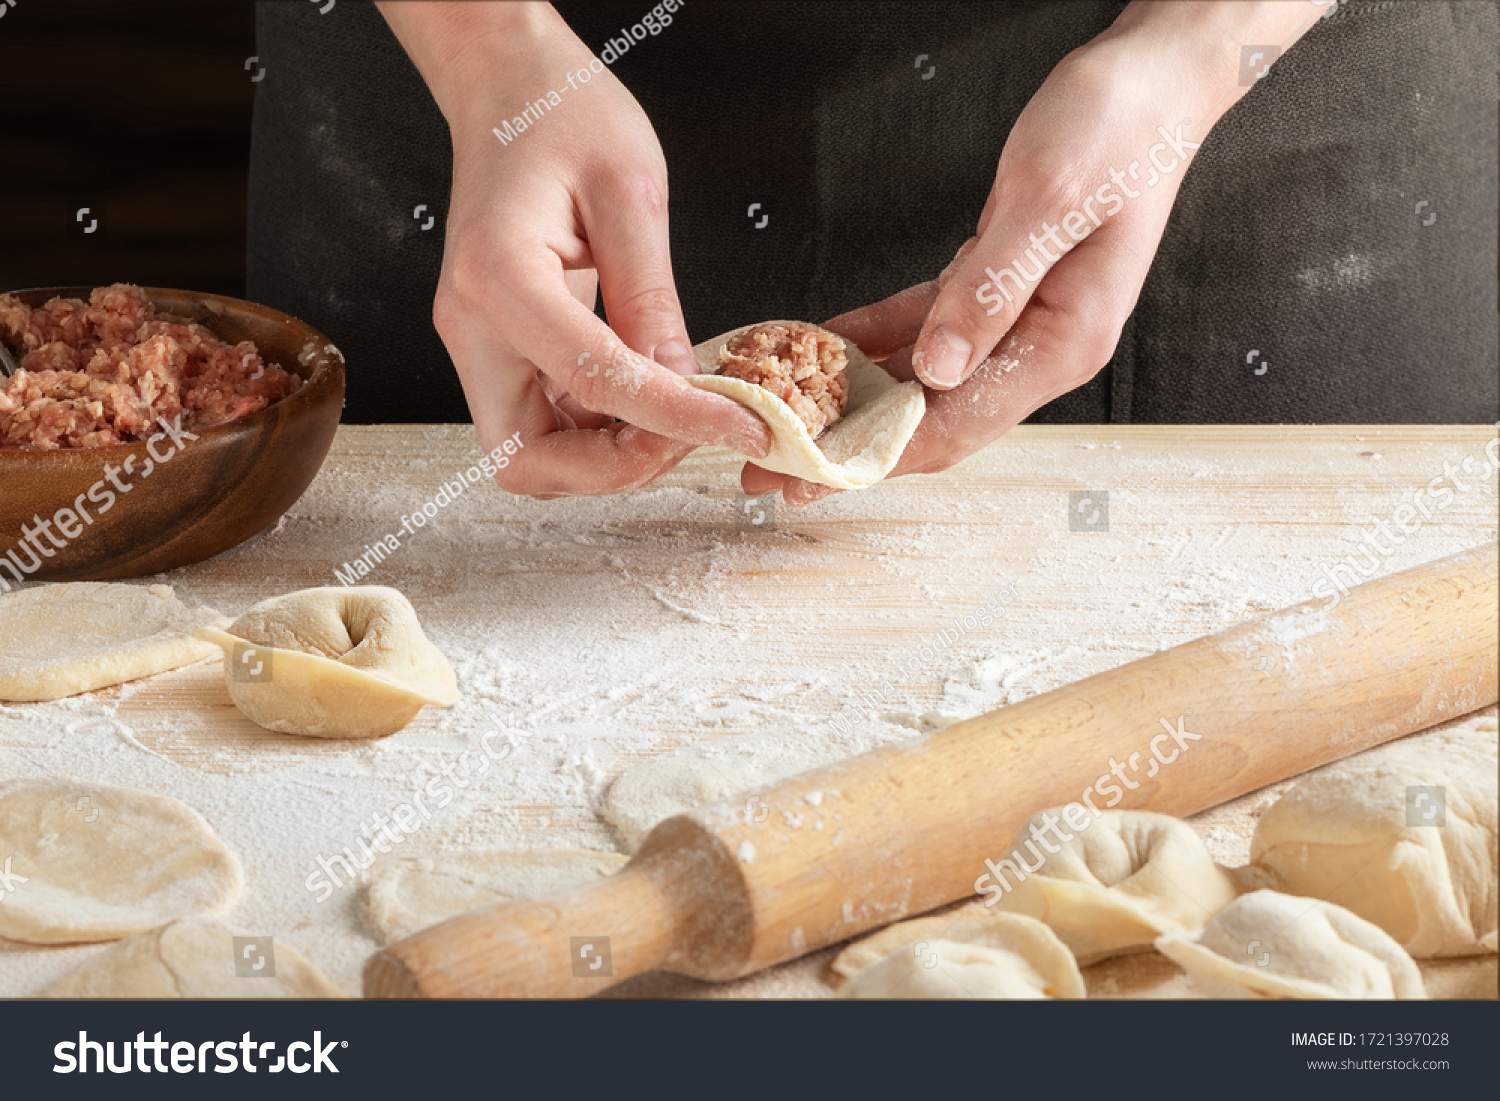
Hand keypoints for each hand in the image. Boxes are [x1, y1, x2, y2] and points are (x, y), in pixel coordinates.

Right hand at [379, 2, 770, 496]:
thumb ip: (652, 296)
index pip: (590, 379)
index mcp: (498, 278)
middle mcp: (473, 327)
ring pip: (535, 456)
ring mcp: (479, 345)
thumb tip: (682, 380)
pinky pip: (547, 423)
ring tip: (678, 409)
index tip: (741, 426)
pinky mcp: (500, 351)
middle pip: (527, 460)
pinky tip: (652, 389)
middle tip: (689, 429)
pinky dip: (603, 428)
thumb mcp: (631, 190)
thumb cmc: (559, 115)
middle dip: (615, 465)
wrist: (506, 90)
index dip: (673, 417)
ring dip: (611, 454)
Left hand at [745, 0, 1325, 505]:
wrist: (1153, 78)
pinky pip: (923, 325)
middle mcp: (1042, 344)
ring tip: (786, 418)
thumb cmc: (1119, 129)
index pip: (958, 424)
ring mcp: (1020, 319)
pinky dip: (873, 338)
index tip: (813, 475)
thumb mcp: (1047, 202)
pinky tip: (822, 346)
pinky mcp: (998, 287)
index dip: (879, 456)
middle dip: (853, 443)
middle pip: (933, 417)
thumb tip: (937, 368)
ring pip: (922, 379)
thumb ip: (991, 289)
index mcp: (1064, 342)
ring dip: (853, 399)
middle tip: (776, 466)